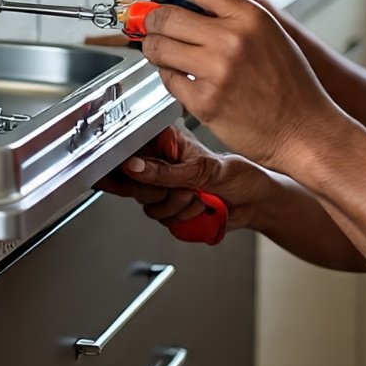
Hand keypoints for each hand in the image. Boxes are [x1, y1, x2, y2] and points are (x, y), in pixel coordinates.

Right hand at [97, 125, 270, 237]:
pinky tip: (199, 210)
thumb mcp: (203, 170)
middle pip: (135, 185)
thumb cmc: (240, 176)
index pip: (130, 151)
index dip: (119, 165)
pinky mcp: (172, 210)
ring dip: (178, 208)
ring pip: (149, 207)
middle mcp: (162, 165)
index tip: (107, 174)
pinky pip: (163, 222)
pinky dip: (184, 220)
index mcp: (166, 144)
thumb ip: (166, 171)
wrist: (257, 203)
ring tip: (199, 197)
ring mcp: (165, 189)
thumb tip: (134, 166)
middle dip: (162, 193)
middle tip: (184, 188)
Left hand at [141, 0, 346, 174]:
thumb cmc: (289, 84)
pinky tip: (184, 79)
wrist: (305, 131)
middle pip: (166, 15)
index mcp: (250, 16)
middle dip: (151, 20)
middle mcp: (232, 40)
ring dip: (154, 48)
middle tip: (152, 26)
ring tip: (164, 52)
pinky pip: (167, 79)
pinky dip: (170, 78)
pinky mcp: (204, 102)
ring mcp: (216, 72)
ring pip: (158, 47)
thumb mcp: (268, 33)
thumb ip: (229, 13)